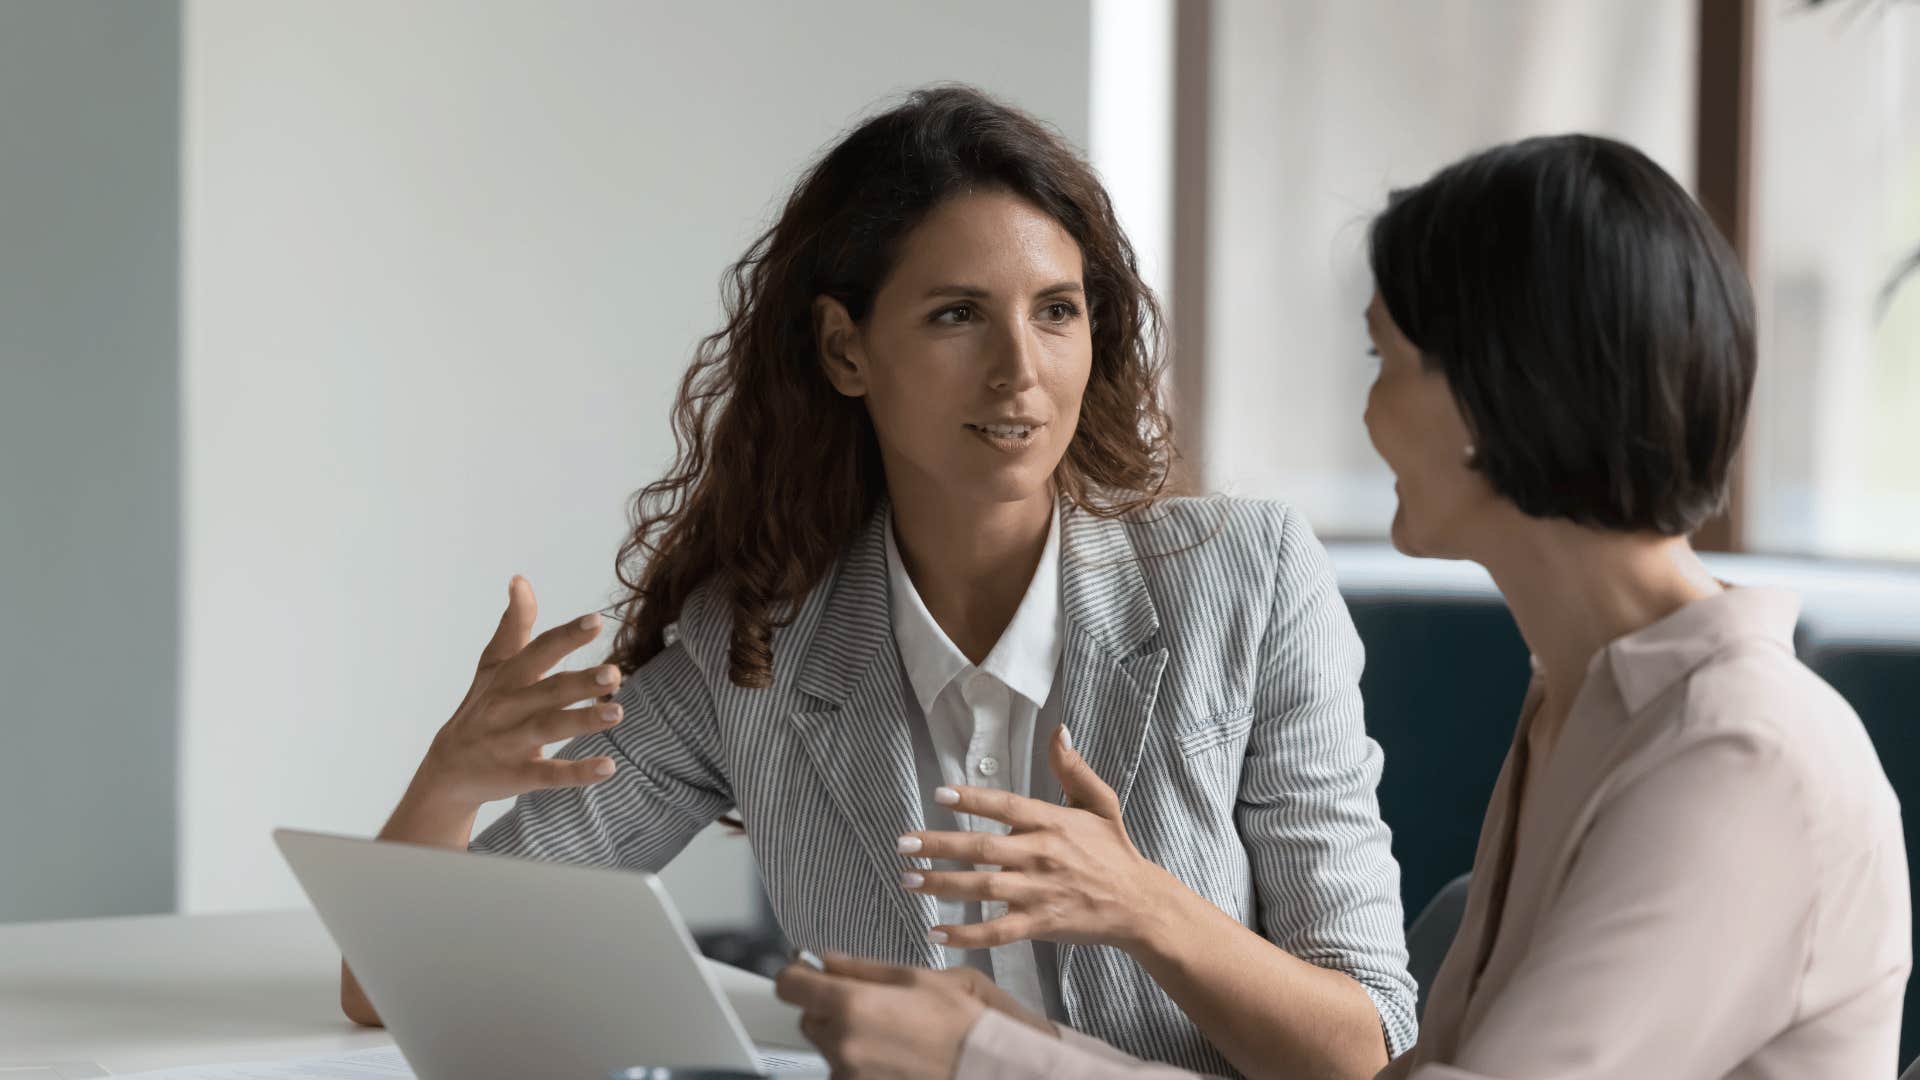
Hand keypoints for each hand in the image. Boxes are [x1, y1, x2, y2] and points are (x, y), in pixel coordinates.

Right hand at [411, 576, 625, 810]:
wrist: (447, 771)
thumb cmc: (481, 707)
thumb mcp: (493, 666)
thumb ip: (513, 625)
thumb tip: (520, 579)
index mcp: (508, 677)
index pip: (539, 651)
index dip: (566, 636)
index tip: (596, 620)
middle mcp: (508, 707)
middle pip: (547, 690)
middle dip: (580, 682)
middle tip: (615, 673)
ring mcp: (511, 743)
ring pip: (548, 729)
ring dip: (582, 721)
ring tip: (618, 712)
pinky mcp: (517, 776)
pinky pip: (548, 774)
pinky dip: (577, 772)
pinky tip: (609, 767)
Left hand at [774, 951, 1054, 1078]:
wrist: (985, 1067)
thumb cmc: (961, 1024)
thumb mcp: (916, 978)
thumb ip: (862, 968)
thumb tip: (829, 961)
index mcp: (851, 1005)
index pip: (789, 985)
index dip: (798, 973)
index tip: (807, 970)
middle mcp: (842, 1044)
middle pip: (808, 1016)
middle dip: (828, 1004)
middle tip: (866, 1000)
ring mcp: (849, 1073)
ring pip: (828, 1045)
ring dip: (845, 1034)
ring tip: (890, 1031)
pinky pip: (845, 1069)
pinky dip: (860, 1059)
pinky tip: (893, 1053)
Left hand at [897, 726, 1181, 951]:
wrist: (1139, 904)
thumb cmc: (1115, 852)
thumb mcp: (1101, 803)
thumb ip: (1074, 769)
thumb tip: (1059, 730)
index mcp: (1053, 823)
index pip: (1005, 806)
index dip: (972, 800)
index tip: (939, 794)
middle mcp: (1042, 855)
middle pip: (982, 848)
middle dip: (939, 845)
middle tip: (903, 843)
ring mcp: (1039, 892)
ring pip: (982, 888)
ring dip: (942, 885)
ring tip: (908, 880)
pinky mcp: (1040, 924)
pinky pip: (996, 930)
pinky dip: (965, 933)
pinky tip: (935, 932)